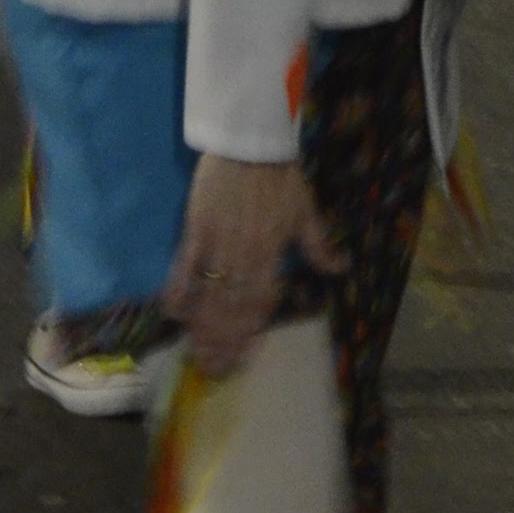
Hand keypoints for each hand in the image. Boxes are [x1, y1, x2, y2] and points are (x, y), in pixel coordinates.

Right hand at [164, 155, 338, 375]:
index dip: (250, 333)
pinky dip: (179, 290)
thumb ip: (318, 244)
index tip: (241, 359)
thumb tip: (340, 269)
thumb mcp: (306, 211)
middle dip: (222, 341)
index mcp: (271, 254)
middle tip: (212, 369)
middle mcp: (244, 256)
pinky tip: (173, 314)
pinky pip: (184, 267)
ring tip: (195, 353)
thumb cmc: (280, 177)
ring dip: (202, 327)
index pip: (260, 303)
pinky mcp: (195, 230)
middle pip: (231, 308)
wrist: (249, 144)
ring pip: (209, 295)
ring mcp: (217, 245)